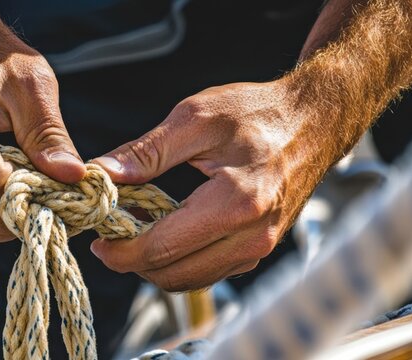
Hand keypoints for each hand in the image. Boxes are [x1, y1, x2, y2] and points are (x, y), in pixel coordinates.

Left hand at [91, 79, 326, 290]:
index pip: (162, 249)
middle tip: (109, 234)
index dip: (121, 250)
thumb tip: (105, 175)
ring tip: (134, 229)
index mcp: (235, 203)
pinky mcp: (259, 251)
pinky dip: (179, 260)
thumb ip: (148, 151)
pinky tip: (165, 231)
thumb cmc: (257, 112)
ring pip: (188, 280)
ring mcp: (259, 249)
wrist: (313, 122)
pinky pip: (207, 272)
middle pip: (172, 275)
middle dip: (132, 261)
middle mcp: (251, 237)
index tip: (97, 237)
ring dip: (154, 264)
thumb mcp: (196, 116)